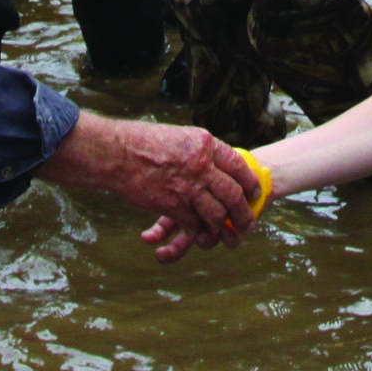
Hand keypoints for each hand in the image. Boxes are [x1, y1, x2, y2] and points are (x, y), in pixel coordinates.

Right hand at [141, 145, 269, 263]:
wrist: (117, 154)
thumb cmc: (144, 142)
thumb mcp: (180, 137)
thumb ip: (201, 151)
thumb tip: (216, 165)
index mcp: (205, 145)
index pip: (239, 166)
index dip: (250, 183)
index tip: (254, 193)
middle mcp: (201, 165)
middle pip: (233, 194)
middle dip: (243, 212)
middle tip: (247, 221)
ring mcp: (188, 187)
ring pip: (217, 214)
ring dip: (223, 226)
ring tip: (227, 233)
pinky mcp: (174, 205)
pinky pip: (195, 224)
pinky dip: (200, 231)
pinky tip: (200, 233)